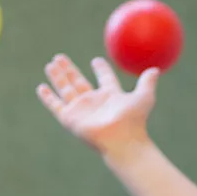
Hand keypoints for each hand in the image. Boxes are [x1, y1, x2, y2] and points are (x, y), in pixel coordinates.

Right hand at [38, 55, 158, 157]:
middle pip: (78, 81)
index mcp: (110, 96)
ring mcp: (80, 110)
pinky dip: (47, 97)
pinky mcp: (70, 118)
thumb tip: (156, 69)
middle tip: (60, 56)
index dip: (100, 69)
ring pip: (65, 89)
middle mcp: (93, 102)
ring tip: (50, 63)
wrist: (121, 139)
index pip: (104, 79)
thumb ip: (147, 82)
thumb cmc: (134, 120)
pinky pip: (56, 105)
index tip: (96, 61)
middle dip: (69, 69)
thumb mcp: (143, 97)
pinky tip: (41, 87)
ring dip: (57, 76)